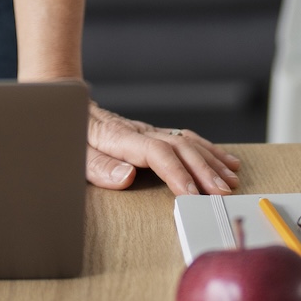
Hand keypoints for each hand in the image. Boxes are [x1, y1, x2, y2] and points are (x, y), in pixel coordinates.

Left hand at [84, 102, 241, 193]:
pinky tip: (227, 161)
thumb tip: (126, 177)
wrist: (69, 107)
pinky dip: (210, 150)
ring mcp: (151, 130)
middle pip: (180, 147)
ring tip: (231, 181)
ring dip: (212, 161)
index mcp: (120, 137)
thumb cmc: (70, 135)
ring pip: (189, 141)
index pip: (157, 152)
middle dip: (204, 170)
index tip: (191, 193)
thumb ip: (100, 167)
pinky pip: (188, 138)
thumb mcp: (74, 154)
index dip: (176, 172)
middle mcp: (141, 131)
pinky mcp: (156, 133)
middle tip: (222, 193)